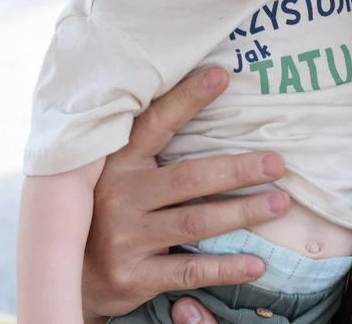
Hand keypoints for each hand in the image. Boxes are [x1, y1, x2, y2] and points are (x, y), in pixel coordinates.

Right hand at [82, 68, 291, 321]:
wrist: (70, 276)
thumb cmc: (110, 210)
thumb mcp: (121, 174)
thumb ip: (153, 148)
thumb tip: (211, 99)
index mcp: (119, 163)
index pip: (155, 123)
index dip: (187, 98)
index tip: (222, 75)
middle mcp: (120, 197)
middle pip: (189, 178)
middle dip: (238, 169)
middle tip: (277, 163)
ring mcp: (125, 238)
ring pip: (196, 221)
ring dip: (243, 212)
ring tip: (281, 203)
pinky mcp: (133, 276)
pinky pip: (189, 270)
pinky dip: (226, 268)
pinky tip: (257, 264)